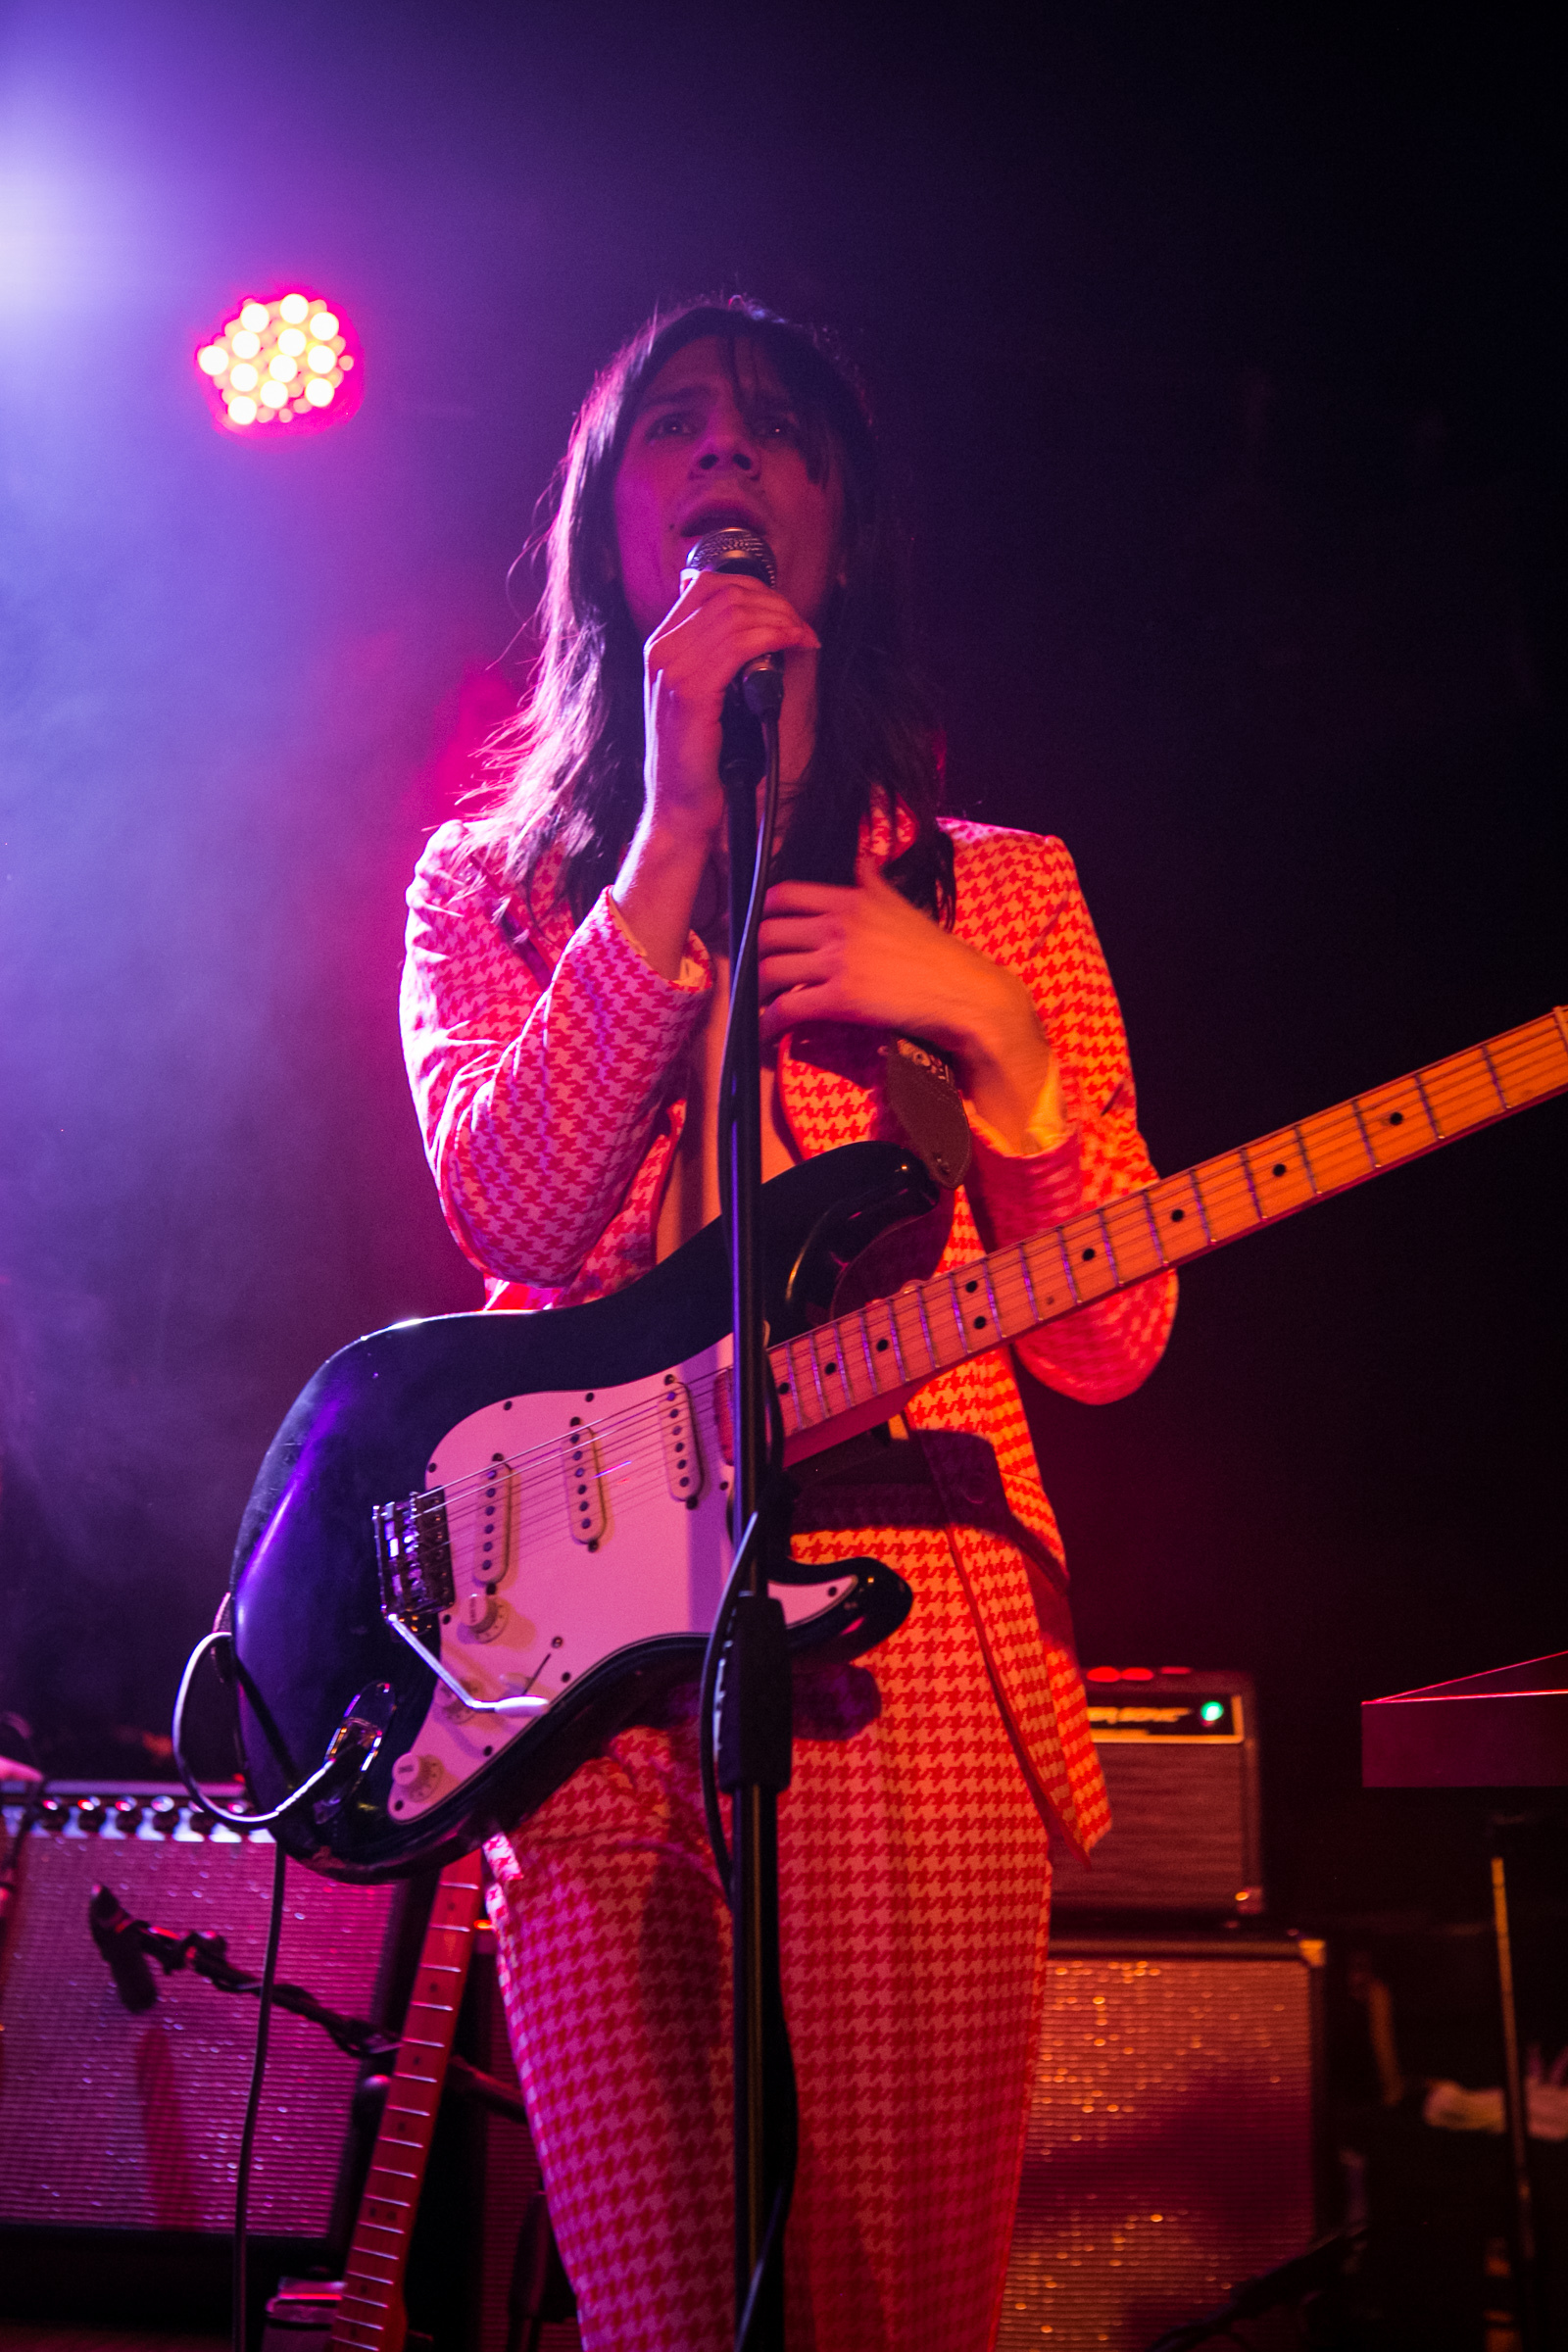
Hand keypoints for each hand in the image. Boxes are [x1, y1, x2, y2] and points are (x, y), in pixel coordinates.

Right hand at [641, 570, 818, 850]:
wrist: (679, 805)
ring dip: (781, 620)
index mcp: (661, 646)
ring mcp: (672, 670)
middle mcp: (660, 651)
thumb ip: (718, 659)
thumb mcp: (704, 697)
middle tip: (801, 627)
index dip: (754, 588)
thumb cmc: (700, 758)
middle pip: (726, 594)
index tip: (782, 612)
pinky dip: (775, 637)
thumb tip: (759, 627)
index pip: (706, 585)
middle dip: (774, 603)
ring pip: (736, 614)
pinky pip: (740, 644)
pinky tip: (794, 645)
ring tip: (803, 638)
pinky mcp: (690, 693)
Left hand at [758, 854, 1064, 1149]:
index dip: (759, 911)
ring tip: (758, 999)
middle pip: (767, 931)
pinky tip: (768, 1031)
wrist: (963, 991)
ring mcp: (838, 961)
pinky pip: (787, 1008)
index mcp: (850, 898)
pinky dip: (769, 1022)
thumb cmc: (935, 952)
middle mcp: (838, 924)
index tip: (750, 925)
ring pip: (770, 969)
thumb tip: (861, 857)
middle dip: (752, 952)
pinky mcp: (840, 998)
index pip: (783, 893)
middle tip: (748, 967)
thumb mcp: (901, 904)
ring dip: (756, 989)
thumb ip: (873, 882)